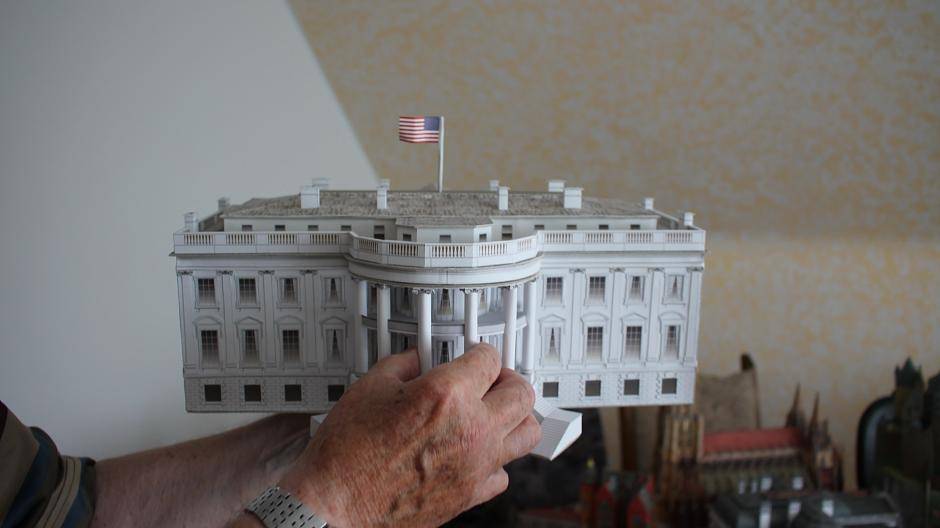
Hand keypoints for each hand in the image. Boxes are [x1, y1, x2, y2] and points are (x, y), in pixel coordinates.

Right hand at [277, 343, 539, 526]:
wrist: (335, 506)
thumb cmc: (346, 455)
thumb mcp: (370, 387)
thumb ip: (404, 364)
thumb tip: (418, 359)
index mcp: (446, 395)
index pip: (489, 359)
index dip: (480, 351)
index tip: (475, 355)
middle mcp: (471, 429)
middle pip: (523, 393)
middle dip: (509, 379)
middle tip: (492, 379)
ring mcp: (476, 464)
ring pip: (528, 433)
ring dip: (515, 417)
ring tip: (496, 412)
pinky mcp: (471, 495)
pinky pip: (504, 472)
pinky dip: (496, 459)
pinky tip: (477, 452)